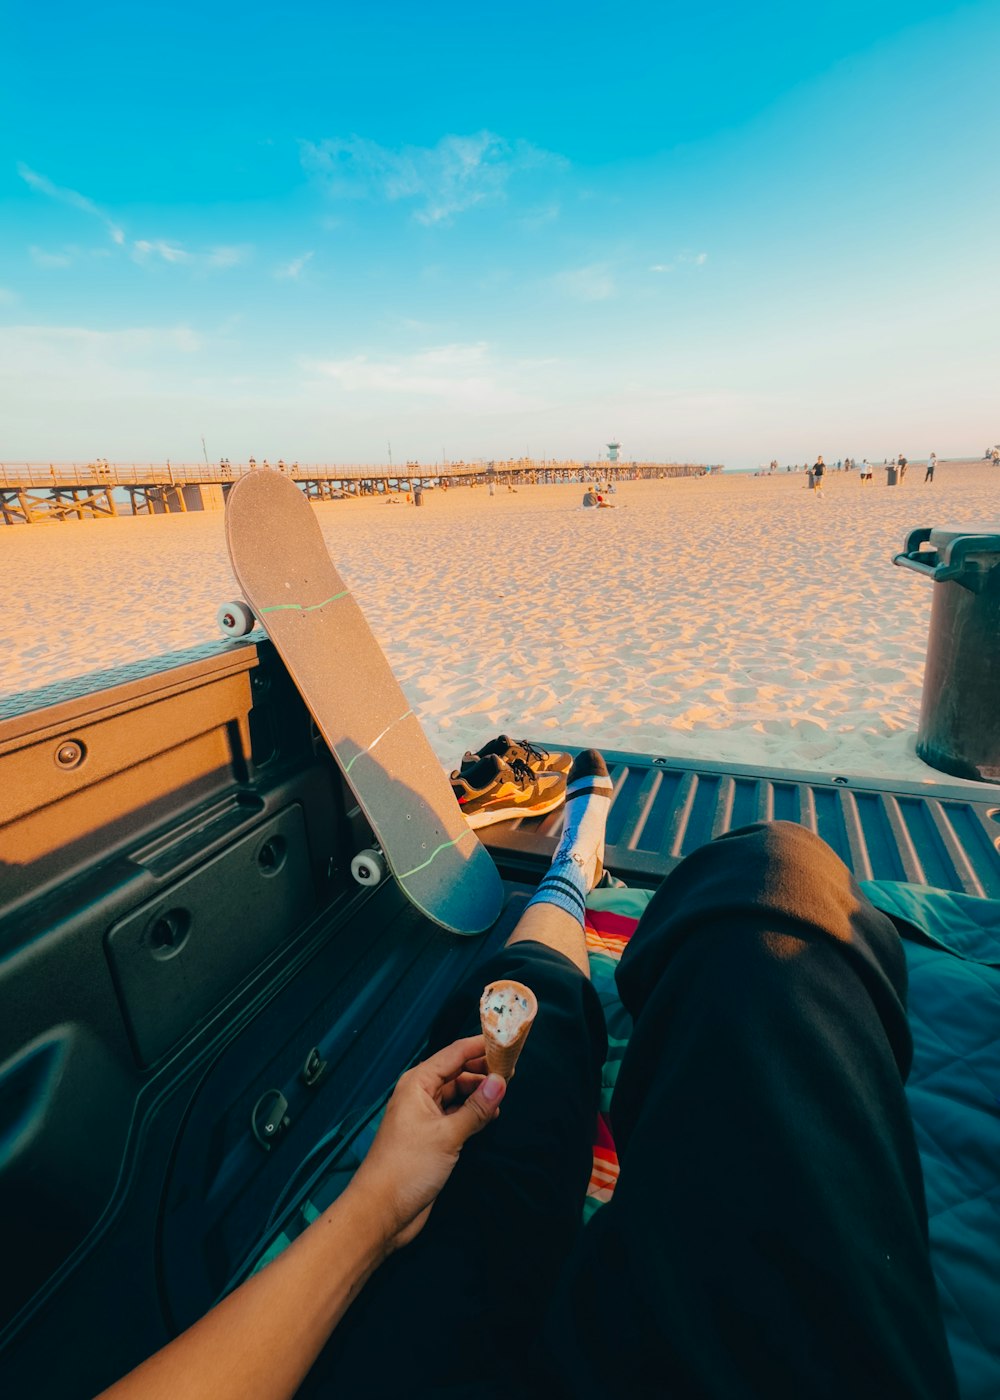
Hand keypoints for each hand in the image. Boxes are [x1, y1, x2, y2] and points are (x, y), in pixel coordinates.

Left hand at [347, 1035, 504, 1251]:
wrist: (382, 1211)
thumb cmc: (407, 1167)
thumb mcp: (448, 1135)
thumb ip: (476, 1108)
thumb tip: (501, 1082)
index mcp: (418, 1083)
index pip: (454, 1053)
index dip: (481, 1046)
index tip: (507, 1042)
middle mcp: (421, 1095)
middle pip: (457, 1071)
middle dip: (483, 1069)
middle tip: (513, 1069)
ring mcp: (426, 1117)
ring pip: (458, 1094)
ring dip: (480, 1092)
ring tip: (506, 1091)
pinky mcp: (432, 1137)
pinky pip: (457, 1115)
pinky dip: (473, 1112)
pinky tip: (491, 1114)